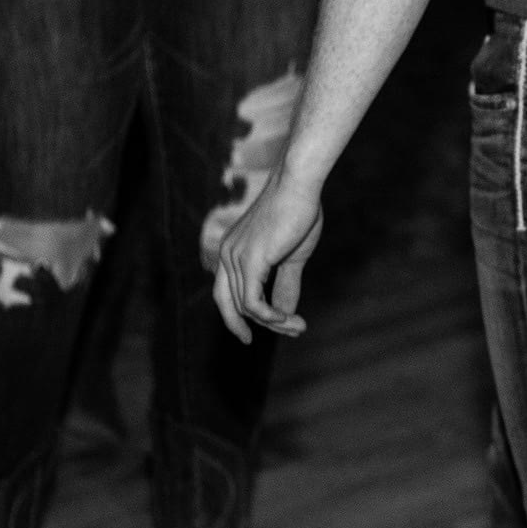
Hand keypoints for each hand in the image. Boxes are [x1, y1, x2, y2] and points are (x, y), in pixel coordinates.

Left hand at [211, 174, 322, 343]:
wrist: (299, 187)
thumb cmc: (297, 214)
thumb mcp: (291, 256)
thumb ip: (285, 285)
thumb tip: (285, 312)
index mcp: (231, 251)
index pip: (227, 291)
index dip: (237, 314)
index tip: (264, 325)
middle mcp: (227, 255)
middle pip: (228, 303)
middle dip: (242, 325)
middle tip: (258, 340)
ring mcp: (235, 258)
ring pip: (246, 306)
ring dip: (274, 322)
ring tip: (298, 327)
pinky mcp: (250, 261)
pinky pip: (253, 302)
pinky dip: (270, 316)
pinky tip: (288, 319)